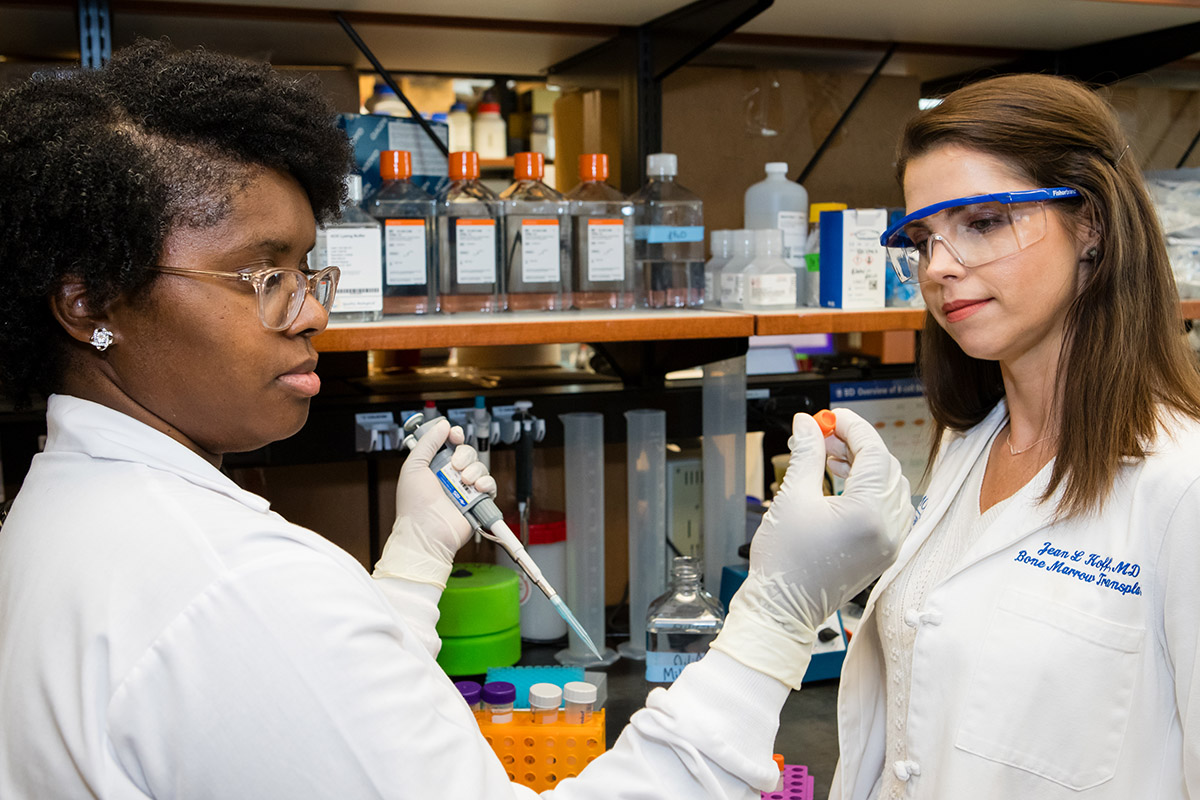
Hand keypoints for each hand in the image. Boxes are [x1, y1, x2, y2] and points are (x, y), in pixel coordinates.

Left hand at [372, 418, 497, 588]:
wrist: (426, 532)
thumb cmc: (414, 505)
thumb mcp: (413, 467)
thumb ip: (427, 443)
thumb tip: (442, 425)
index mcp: (433, 467)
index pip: (449, 444)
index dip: (454, 436)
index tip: (454, 436)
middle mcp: (449, 476)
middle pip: (467, 453)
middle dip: (464, 455)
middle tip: (455, 465)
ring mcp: (464, 489)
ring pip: (479, 467)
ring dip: (473, 470)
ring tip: (463, 482)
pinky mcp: (476, 501)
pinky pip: (489, 485)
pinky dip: (486, 483)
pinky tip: (476, 488)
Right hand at [709, 408, 911, 688]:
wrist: (783, 609)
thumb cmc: (784, 562)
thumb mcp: (792, 498)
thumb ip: (806, 454)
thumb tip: (807, 424)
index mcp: (869, 514)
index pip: (874, 453)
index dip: (852, 428)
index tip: (831, 417)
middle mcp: (889, 529)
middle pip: (886, 468)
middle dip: (857, 446)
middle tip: (824, 437)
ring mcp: (890, 543)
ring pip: (891, 487)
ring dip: (865, 466)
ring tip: (829, 460)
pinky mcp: (884, 552)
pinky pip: (889, 509)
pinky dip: (870, 489)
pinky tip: (842, 484)